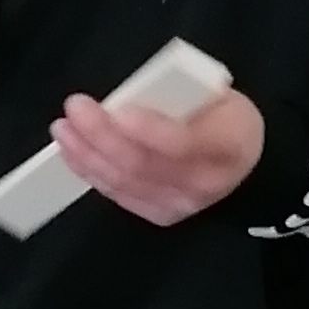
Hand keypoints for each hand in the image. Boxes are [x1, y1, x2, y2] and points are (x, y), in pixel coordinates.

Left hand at [49, 86, 264, 226]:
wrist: (245, 163)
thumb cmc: (226, 119)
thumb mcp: (218, 95)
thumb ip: (180, 94)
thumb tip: (132, 93)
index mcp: (226, 145)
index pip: (181, 143)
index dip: (146, 129)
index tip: (116, 109)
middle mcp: (203, 183)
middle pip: (142, 165)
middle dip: (101, 136)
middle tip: (74, 108)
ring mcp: (179, 205)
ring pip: (124, 183)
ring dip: (86, 155)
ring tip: (63, 130)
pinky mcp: (159, 215)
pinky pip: (118, 195)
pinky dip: (91, 172)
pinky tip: (73, 152)